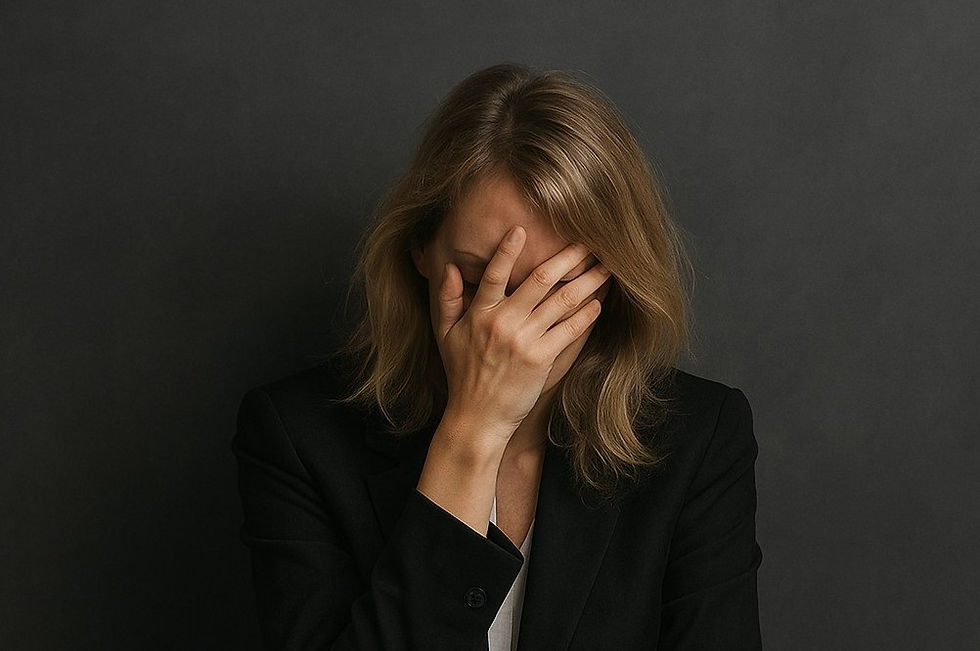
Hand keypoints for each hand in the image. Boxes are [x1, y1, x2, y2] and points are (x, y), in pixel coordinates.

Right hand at [433, 225, 611, 442]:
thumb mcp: (445, 335)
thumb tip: (449, 267)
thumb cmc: (462, 375)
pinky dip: (586, 314)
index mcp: (479, 314)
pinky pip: (570, 330)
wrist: (478, 416)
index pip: (495, 274)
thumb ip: (447, 299)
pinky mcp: (541, 359)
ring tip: (605, 268)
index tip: (522, 229)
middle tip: (588, 242)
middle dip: (567, 258)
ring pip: (562, 301)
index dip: (507, 250)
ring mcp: (524, 340)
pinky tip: (599, 303)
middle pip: (540, 279)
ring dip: (587, 282)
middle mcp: (503, 323)